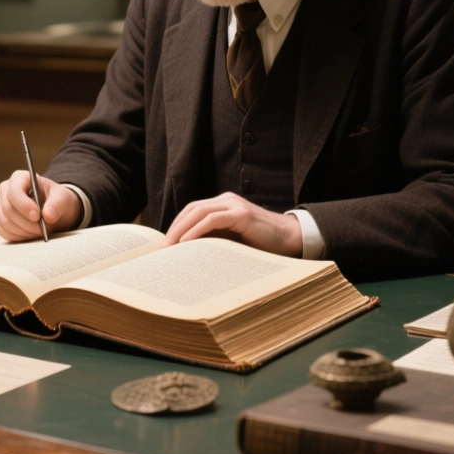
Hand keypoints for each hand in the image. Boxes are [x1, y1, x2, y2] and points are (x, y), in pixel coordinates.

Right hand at [0, 170, 81, 240]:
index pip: (14, 191)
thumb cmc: (56, 200)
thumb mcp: (62, 198)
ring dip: (23, 231)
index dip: (23, 205)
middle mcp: (6, 190)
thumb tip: (48, 215)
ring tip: (39, 231)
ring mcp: (1, 207)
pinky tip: (30, 234)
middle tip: (42, 228)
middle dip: (26, 222)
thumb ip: (57, 204)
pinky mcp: (0, 222)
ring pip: (5, 222)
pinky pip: (4, 232)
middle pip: (7, 209)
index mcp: (19, 178)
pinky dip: (18, 236)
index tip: (37, 216)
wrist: (53, 211)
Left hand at [163, 193, 302, 256]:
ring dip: (181, 229)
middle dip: (175, 227)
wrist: (290, 240)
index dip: (177, 225)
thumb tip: (186, 253)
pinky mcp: (241, 214)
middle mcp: (227, 201)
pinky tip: (186, 242)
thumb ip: (214, 240)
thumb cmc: (261, 244)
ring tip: (170, 245)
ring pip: (199, 212)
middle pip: (192, 209)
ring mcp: (234, 205)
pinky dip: (196, 230)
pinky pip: (212, 220)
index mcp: (223, 205)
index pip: (193, 211)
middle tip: (163, 246)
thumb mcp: (232, 240)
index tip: (166, 243)